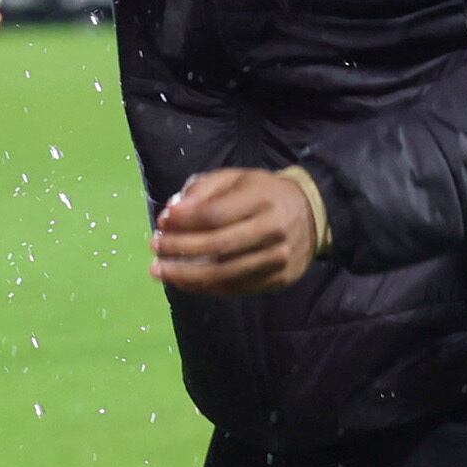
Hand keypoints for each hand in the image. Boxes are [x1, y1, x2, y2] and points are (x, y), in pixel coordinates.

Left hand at [152, 167, 319, 297]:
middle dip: (180, 249)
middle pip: (218, 246)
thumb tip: (173, 211)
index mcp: (262, 199)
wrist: (312, 214)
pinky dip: (205, 287)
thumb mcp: (236, 178)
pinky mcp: (279, 280)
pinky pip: (236, 288)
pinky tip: (182, 281)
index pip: (216, 214)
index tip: (162, 221)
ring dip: (186, 274)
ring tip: (159, 270)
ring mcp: (278, 259)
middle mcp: (273, 230)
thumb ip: (203, 189)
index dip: (185, 220)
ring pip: (225, 273)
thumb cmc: (263, 193)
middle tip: (154, 247)